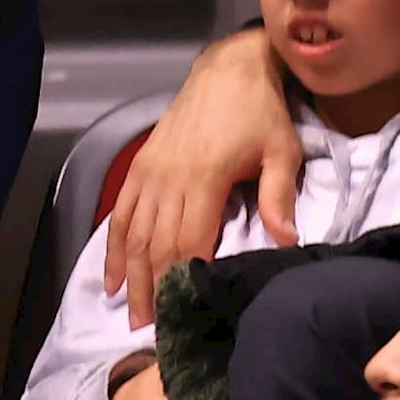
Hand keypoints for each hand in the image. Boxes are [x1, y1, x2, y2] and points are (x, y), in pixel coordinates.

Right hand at [110, 30, 305, 317]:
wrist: (229, 69)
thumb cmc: (262, 112)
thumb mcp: (282, 151)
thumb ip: (278, 196)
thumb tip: (287, 240)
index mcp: (204, 178)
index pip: (189, 240)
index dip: (185, 277)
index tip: (186, 310)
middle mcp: (168, 179)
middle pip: (156, 245)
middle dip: (155, 290)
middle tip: (155, 330)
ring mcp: (149, 173)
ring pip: (133, 235)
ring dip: (132, 278)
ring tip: (134, 316)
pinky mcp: (139, 168)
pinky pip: (120, 214)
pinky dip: (113, 249)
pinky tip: (112, 280)